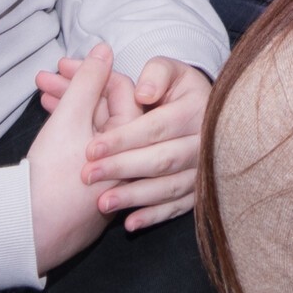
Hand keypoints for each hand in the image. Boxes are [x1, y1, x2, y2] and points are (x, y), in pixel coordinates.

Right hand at [27, 43, 118, 272]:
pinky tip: (49, 118)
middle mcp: (129, 158)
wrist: (31, 231)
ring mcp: (113, 175)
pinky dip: (70, 131)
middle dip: (74, 89)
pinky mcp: (96, 188)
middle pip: (105, 109)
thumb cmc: (53, 176)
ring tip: (40, 96)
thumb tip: (105, 50)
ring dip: (68, 107)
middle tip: (43, 78)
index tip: (61, 66)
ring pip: (93, 128)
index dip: (89, 72)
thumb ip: (88, 81)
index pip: (119, 90)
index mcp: (132, 139)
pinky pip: (88, 149)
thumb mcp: (69, 119)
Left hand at [85, 57, 211, 228]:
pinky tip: (129, 223)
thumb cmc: (175, 88)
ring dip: (135, 197)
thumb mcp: (168, 70)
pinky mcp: (200, 189)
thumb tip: (143, 93)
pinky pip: (179, 207)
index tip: (91, 149)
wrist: (204, 111)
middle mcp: (204, 142)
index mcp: (195, 110)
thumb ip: (156, 74)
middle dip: (122, 169)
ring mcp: (204, 169)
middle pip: (161, 160)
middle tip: (87, 176)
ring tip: (102, 203)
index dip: (122, 139)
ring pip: (169, 188)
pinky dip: (154, 216)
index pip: (155, 128)